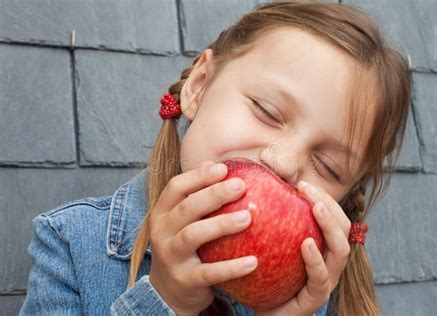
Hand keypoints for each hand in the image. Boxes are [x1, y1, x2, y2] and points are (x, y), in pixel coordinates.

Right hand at [148, 160, 257, 315]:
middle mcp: (162, 232)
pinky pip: (209, 273)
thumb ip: (196, 195)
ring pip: (193, 235)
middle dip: (213, 194)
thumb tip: (214, 163)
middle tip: (240, 186)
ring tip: (247, 218)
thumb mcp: (183, 221)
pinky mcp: (184, 280)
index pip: (176, 187)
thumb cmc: (184, 247)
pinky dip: (231, 268)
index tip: (223, 169)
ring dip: (221, 225)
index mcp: (162, 213)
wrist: (169, 291)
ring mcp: (171, 256)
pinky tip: (253, 262)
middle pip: (187, 208)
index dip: (199, 176)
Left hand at [255, 181, 350, 315]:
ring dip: (330, 226)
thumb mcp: (269, 245)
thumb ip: (269, 222)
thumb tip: (253, 188)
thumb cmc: (265, 277)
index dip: (324, 198)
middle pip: (343, 229)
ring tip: (316, 207)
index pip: (334, 217)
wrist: (263, 313)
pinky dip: (316, 260)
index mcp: (322, 248)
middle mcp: (329, 262)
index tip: (302, 183)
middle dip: (329, 205)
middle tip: (308, 189)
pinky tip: (306, 244)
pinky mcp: (316, 299)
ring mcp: (326, 281)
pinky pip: (321, 278)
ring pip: (340, 251)